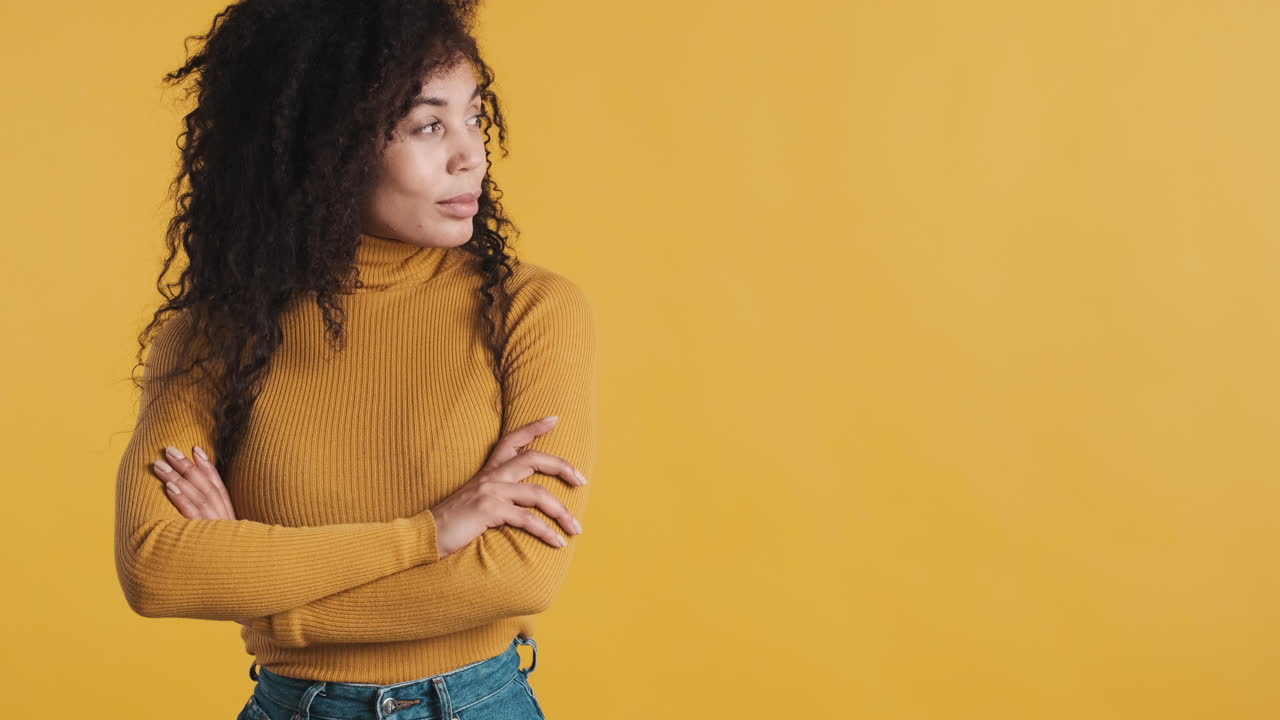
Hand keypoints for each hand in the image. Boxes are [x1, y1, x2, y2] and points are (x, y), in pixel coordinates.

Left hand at [151, 445, 257, 627]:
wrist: (253, 588)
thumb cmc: (239, 567)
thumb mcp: (236, 544)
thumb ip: (223, 530)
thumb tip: (208, 519)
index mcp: (232, 518)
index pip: (219, 486)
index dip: (207, 467)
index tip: (196, 449)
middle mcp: (225, 520)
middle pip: (205, 486)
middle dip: (186, 466)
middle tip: (169, 448)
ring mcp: (216, 529)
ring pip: (196, 496)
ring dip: (177, 477)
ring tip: (160, 464)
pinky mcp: (206, 540)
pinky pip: (192, 516)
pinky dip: (181, 500)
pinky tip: (169, 488)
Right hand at [430, 415, 586, 558]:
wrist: (423, 536)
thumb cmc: (452, 523)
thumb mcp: (475, 501)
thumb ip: (497, 496)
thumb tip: (524, 503)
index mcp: (487, 472)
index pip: (512, 440)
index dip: (534, 427)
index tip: (555, 418)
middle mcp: (490, 477)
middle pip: (534, 459)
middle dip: (563, 467)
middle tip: (582, 480)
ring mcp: (490, 492)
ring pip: (537, 494)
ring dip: (561, 512)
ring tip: (576, 528)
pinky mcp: (489, 510)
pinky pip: (526, 519)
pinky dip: (546, 531)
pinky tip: (557, 543)